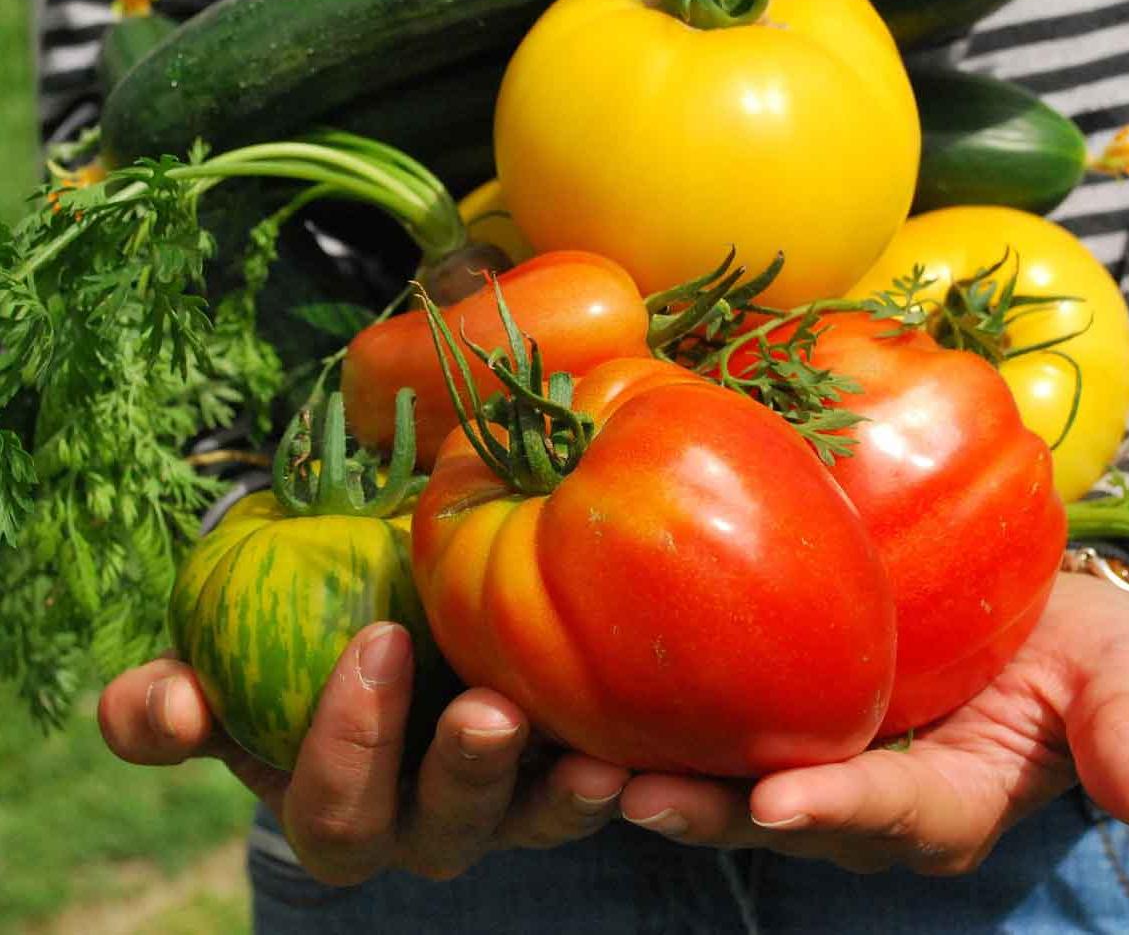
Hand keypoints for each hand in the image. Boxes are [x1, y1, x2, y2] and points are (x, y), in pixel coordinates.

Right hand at [98, 622, 628, 883]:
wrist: (389, 616)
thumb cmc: (297, 640)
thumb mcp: (227, 663)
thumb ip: (172, 698)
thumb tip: (166, 707)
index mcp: (338, 801)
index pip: (332, 810)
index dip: (346, 745)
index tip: (376, 642)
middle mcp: (421, 821)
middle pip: (436, 832)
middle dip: (459, 776)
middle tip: (485, 710)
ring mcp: (502, 802)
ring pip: (528, 822)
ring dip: (556, 796)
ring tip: (591, 758)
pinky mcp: (565, 767)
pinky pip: (595, 788)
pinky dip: (618, 774)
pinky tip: (641, 746)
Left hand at [617, 571, 1128, 874]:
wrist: (1024, 608)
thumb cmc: (1074, 641)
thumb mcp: (1117, 670)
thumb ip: (1124, 726)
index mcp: (949, 799)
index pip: (892, 812)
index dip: (839, 809)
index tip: (780, 803)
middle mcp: (867, 799)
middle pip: (781, 817)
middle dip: (708, 813)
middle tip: (628, 794)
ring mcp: (816, 758)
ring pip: (728, 785)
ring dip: (657, 779)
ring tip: (579, 763)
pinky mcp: (778, 712)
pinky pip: (715, 728)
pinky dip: (656, 724)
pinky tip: (591, 695)